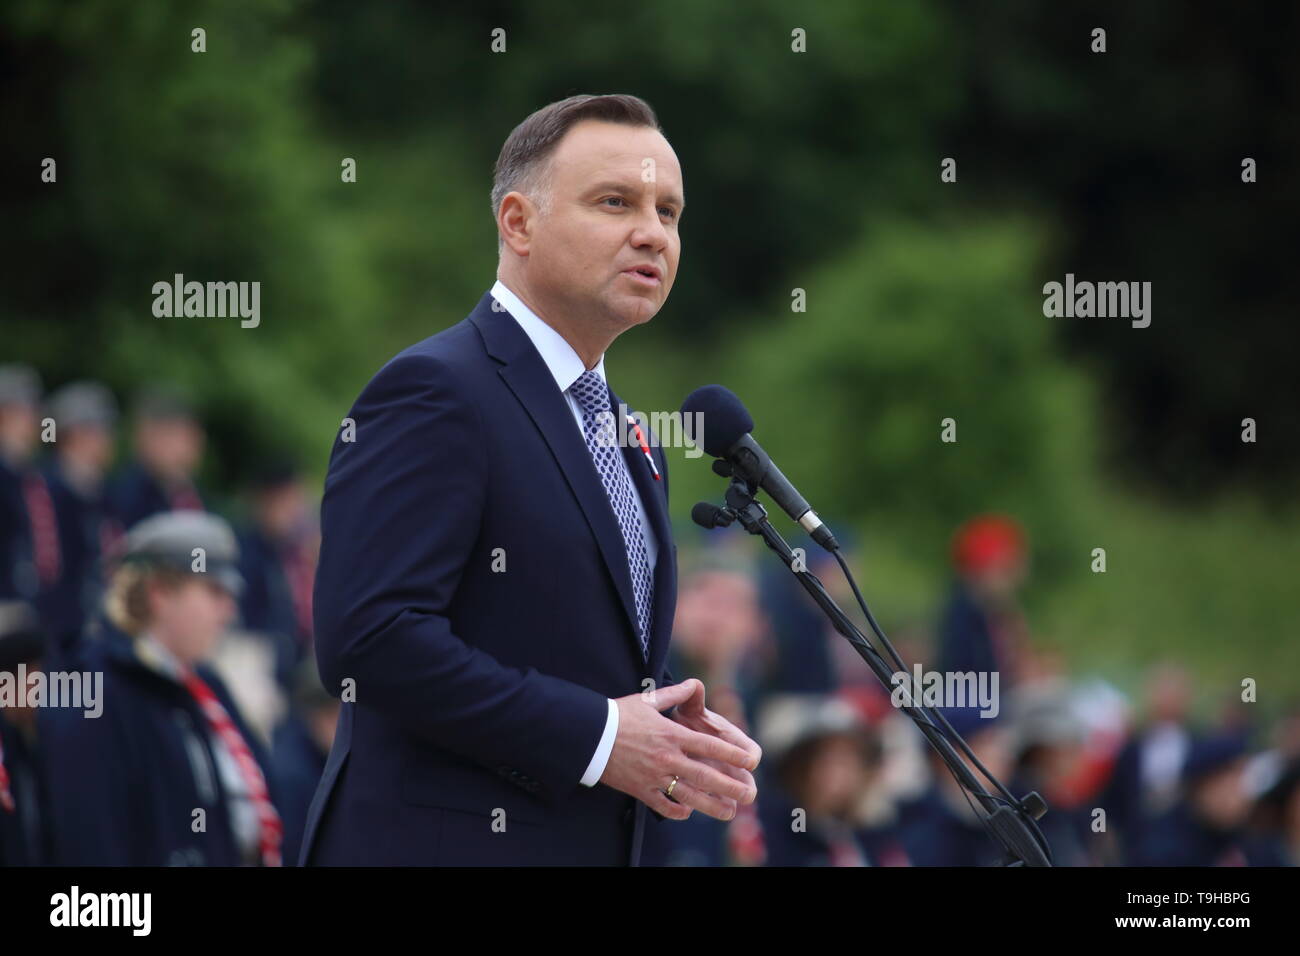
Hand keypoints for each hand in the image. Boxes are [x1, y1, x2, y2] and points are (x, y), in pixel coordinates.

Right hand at [600, 678, 758, 820]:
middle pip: (705, 775)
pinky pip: (664, 805)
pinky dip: (679, 810)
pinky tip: (689, 811)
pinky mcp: (640, 790)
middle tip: (750, 795)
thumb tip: (694, 683)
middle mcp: (667, 757)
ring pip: (689, 796)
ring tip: (730, 812)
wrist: (590, 736)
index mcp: (672, 734)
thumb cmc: (618, 714)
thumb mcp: (648, 700)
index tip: (751, 762)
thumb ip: (675, 694)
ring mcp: (654, 776)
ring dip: (712, 806)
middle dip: (730, 786)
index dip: (732, 754)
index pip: (710, 746)